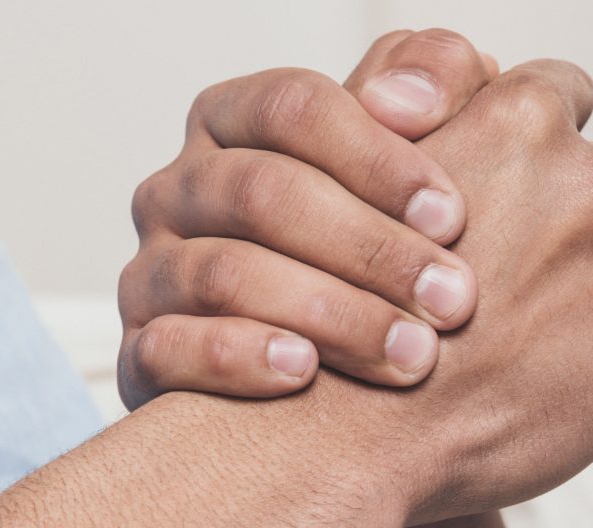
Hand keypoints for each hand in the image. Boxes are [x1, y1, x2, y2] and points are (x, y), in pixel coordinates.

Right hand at [118, 31, 497, 406]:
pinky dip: (236, 360)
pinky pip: (168, 349)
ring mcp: (151, 272)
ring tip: (407, 354)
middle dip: (368, 248)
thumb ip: (436, 80)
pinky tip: (303, 372)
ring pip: (223, 275)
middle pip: (261, 193)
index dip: (376, 158)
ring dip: (327, 314)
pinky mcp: (141, 353)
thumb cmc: (386, 240)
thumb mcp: (428, 143)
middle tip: (451, 302)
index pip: (292, 108)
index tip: (452, 218)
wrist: (332, 381)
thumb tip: (402, 100)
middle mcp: (178, 189)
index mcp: (234, 122)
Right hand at [385, 59, 592, 518]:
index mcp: (525, 121)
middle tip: (488, 296)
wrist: (355, 442)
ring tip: (505, 351)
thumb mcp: (369, 178)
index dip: (523, 157)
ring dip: (582, 299)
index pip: (560, 99)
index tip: (494, 206)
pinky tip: (534, 388)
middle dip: (555, 232)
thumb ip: (444, 124)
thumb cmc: (350, 315)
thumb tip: (485, 97)